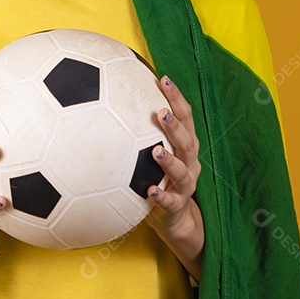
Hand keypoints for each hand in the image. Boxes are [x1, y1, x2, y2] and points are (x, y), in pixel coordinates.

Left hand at [145, 74, 204, 278]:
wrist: (174, 220)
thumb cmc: (157, 177)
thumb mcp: (149, 153)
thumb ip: (138, 131)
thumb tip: (110, 98)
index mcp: (184, 146)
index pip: (185, 117)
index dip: (176, 97)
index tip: (163, 78)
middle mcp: (189, 162)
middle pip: (187, 140)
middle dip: (175, 124)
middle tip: (161, 111)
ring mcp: (185, 185)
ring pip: (182, 171)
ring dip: (170, 160)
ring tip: (156, 150)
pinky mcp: (177, 206)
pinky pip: (169, 201)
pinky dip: (160, 196)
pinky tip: (149, 191)